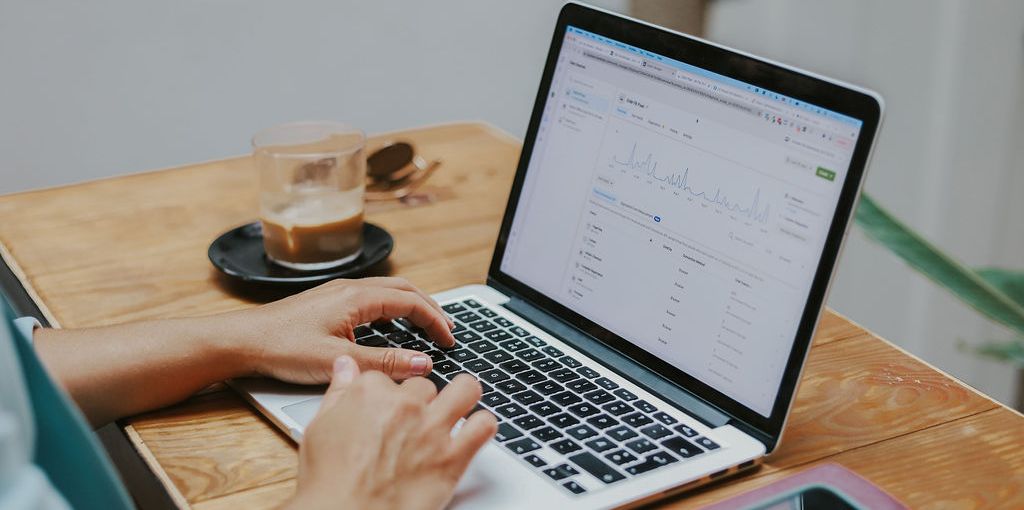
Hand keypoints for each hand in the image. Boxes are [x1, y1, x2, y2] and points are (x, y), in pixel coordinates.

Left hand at [228, 277, 455, 382]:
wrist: (241, 341)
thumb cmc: (281, 347)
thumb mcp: (338, 361)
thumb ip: (383, 363)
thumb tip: (421, 363)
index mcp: (356, 297)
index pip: (411, 301)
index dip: (436, 320)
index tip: (450, 340)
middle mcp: (350, 289)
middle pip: (404, 289)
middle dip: (430, 307)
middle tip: (447, 329)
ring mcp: (338, 294)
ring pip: (388, 291)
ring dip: (412, 305)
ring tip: (427, 324)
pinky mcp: (328, 303)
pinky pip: (372, 298)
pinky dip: (393, 308)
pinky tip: (391, 325)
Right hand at [289, 356, 497, 509]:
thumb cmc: (329, 482)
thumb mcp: (319, 428)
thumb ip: (338, 391)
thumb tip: (346, 366)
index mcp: (370, 393)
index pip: (389, 377)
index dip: (389, 397)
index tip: (387, 411)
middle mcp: (405, 405)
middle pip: (425, 386)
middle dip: (422, 403)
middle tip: (414, 424)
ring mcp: (432, 429)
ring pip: (465, 390)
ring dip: (462, 398)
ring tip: (456, 412)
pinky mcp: (452, 457)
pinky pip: (484, 426)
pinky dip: (483, 427)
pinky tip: (473, 433)